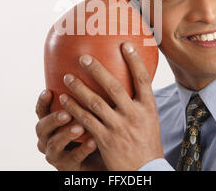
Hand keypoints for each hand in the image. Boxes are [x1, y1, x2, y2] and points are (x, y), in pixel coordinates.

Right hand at [35, 89, 106, 170]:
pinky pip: (74, 159)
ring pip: (55, 145)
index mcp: (50, 124)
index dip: (42, 102)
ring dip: (66, 134)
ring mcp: (57, 155)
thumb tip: (96, 62)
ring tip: (80, 126)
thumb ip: (87, 94)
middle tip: (66, 112)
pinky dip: (83, 149)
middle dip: (53, 119)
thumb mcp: (89, 112)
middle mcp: (49, 139)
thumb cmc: (94, 130)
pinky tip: (94, 141)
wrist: (100, 160)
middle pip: (42, 129)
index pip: (41, 112)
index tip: (48, 91)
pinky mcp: (68, 168)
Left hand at [59, 42, 163, 170]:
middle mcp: (134, 115)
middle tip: (83, 57)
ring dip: (79, 88)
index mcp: (148, 107)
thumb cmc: (147, 142)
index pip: (143, 79)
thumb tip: (134, 79)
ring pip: (95, 103)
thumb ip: (140, 101)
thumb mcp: (151, 119)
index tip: (125, 44)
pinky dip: (74, 109)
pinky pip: (86, 120)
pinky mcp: (105, 139)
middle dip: (97, 70)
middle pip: (114, 86)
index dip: (135, 60)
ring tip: (67, 77)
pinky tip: (64, 100)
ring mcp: (119, 127)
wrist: (146, 170)